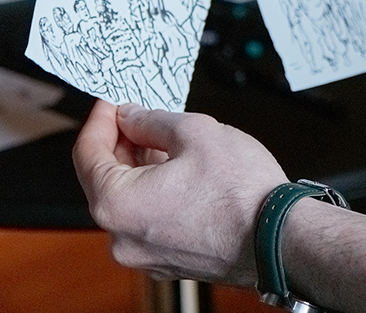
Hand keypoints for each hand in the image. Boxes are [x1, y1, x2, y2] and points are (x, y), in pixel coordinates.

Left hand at [74, 100, 282, 286]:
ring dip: (140, 168)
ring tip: (167, 141)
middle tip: (139, 115)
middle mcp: (122, 237)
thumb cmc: (241, 193)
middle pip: (105, 179)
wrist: (279, 238)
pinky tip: (180, 172)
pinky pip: (148, 220)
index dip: (100, 119)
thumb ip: (151, 120)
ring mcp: (145, 255)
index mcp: (117, 204)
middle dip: (121, 143)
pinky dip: (156, 193)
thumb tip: (132, 117)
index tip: (111, 102)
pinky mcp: (168, 262)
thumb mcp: (195, 132)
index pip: (86, 154)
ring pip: (129, 201)